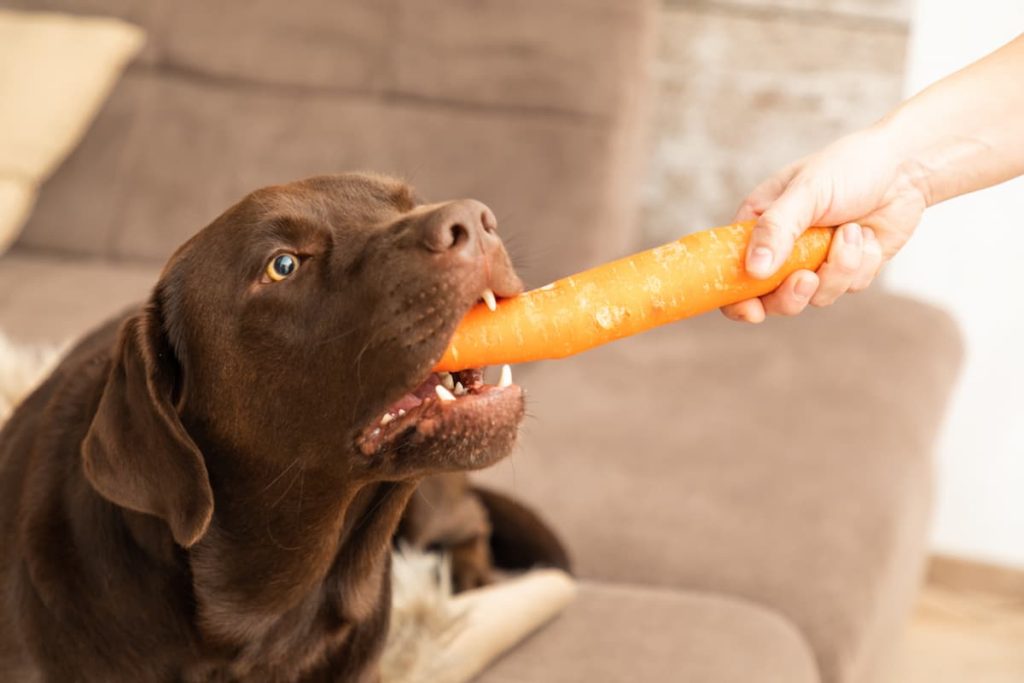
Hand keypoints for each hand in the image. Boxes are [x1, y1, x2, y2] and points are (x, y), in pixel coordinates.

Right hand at [722, 125, 926, 322]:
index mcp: (759, 227)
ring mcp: (815, 263)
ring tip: (851, 232)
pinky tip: (867, 234)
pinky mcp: (848, 271)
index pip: (731, 272)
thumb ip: (777, 229)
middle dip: (792, 294)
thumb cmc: (849, 166)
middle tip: (807, 278)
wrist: (905, 167)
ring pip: (816, 296)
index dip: (736, 299)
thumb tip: (754, 270)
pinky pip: (849, 287)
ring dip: (838, 267)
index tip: (751, 310)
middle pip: (772, 299)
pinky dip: (861, 262)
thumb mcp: (807, 191)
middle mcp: (783, 250)